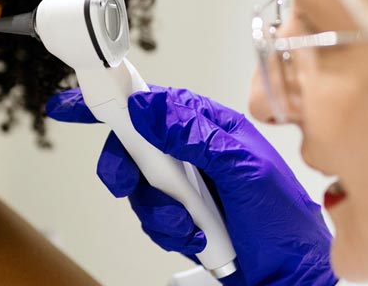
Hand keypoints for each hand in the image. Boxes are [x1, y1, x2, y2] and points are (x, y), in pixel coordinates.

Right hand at [46, 85, 336, 285]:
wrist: (291, 276)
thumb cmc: (286, 224)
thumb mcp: (244, 170)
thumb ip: (196, 135)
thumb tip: (150, 108)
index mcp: (212, 127)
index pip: (154, 102)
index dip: (112, 99)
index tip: (76, 104)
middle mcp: (195, 152)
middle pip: (133, 145)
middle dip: (126, 168)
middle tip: (129, 181)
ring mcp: (187, 186)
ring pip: (138, 187)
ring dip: (158, 210)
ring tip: (189, 222)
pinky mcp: (181, 216)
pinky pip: (150, 218)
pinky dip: (167, 231)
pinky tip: (196, 235)